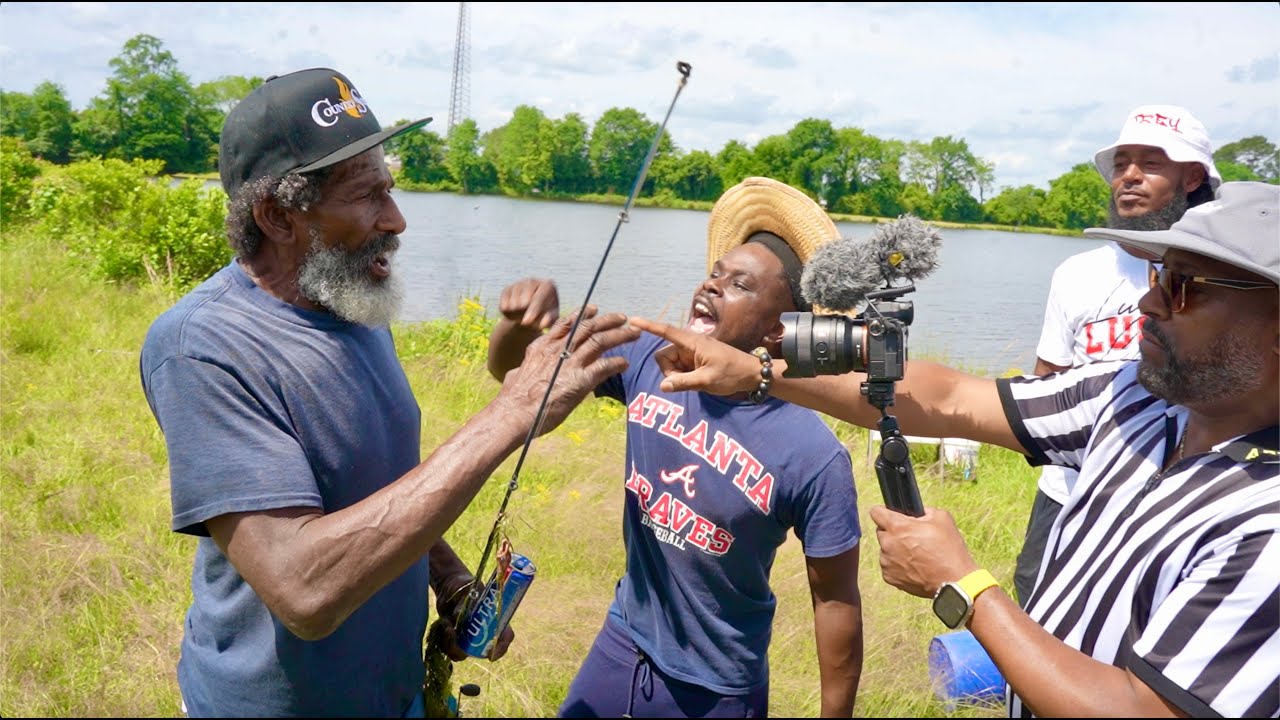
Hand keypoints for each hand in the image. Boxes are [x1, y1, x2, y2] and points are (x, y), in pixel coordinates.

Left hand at [431, 573, 515, 661]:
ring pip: (463, 654)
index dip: (501, 648)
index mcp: (496, 618)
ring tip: (446, 624)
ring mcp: (470, 638)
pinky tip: (442, 624)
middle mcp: (484, 632)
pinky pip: (450, 650)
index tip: (490, 656)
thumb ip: (466, 601)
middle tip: (452, 632)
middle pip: (481, 652)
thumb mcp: (468, 589)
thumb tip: (458, 616)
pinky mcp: (456, 640)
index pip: (505, 637)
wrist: (451, 588)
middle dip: (464, 648)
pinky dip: (444, 640)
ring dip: (451, 644)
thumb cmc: (465, 586)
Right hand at [498, 307, 638, 434]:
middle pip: (587, 328)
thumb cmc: (513, 400)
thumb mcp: (515, 375)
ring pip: (599, 341)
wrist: (515, 413)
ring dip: (619, 336)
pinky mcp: (580, 381)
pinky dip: (616, 363)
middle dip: (608, 320)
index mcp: (543, 346)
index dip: (582, 314)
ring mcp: (570, 364)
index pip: (566, 323)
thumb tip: (515, 373)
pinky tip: (625, 363)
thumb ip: (521, 370)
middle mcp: (558, 350)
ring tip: (634, 333)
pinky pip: (604, 367)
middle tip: (623, 317)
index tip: (594, 309)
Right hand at [499, 278, 559, 329]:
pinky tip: (516, 314)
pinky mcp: (507, 289)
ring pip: (513, 304)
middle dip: (524, 314)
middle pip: (524, 299)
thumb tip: (543, 324)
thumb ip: (549, 322)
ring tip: (524, 317)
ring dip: (517, 315)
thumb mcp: (550, 321)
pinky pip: (504, 306)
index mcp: (548, 285)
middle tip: (528, 322)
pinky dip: (508, 314)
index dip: (532, 310)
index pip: (538, 298)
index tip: (526, 322)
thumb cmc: (545, 316)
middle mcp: (532, 281)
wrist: (533, 312)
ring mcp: (519, 283)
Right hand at [626, 317, 762, 395]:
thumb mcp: (708, 380)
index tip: (633, 321)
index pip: (666, 332)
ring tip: (696, 382)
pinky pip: (679, 369)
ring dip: (677, 376)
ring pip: (671, 364)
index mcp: (693, 342)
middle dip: (669, 371)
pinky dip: (683, 377)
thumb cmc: (733, 373)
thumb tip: (663, 385)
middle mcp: (690, 345)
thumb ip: (684, 382)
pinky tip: (697, 381)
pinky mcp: (695, 361)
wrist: (752, 374)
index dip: (648, 326)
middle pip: (664, 355)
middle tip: (687, 381)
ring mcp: (692, 353)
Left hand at [868, 505, 978, 598]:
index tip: (890, 516)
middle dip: (893, 533)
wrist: (954, 581)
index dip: (884, 512)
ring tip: (916, 556)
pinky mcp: (889, 577)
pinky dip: (898, 566)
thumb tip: (916, 512)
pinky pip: (889, 566)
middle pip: (882, 532)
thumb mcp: (942, 518)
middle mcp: (888, 544)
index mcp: (897, 527)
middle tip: (912, 538)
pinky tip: (914, 567)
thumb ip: (923, 511)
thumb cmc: (949, 549)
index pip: (876, 512)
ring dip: (895, 550)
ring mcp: (887, 562)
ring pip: (885, 550)